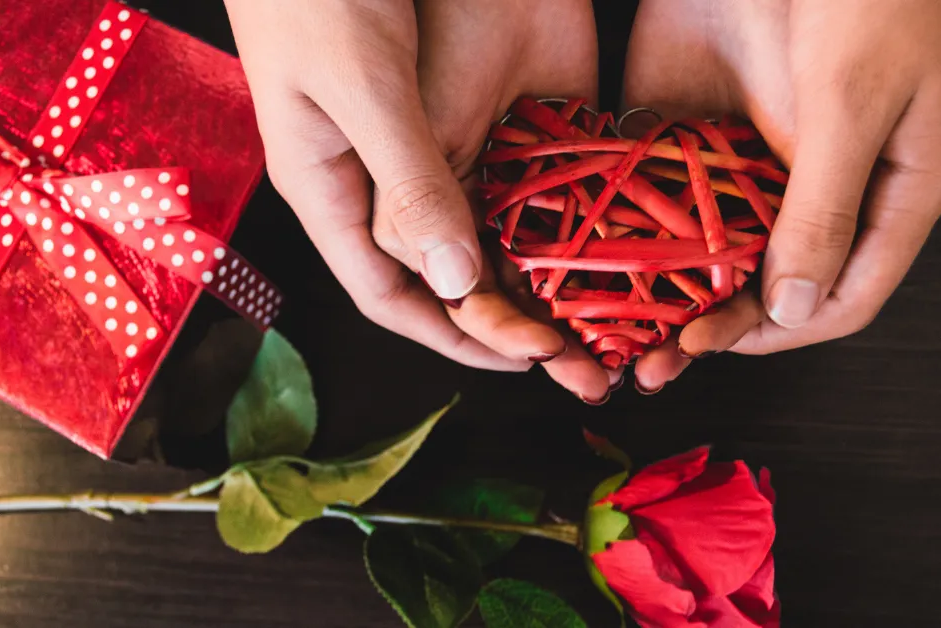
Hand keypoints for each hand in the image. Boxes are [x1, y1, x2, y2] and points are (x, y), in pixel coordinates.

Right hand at [226, 1, 617, 400]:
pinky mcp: (462, 100)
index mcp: (334, 189)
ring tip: (606, 303)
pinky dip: (551, 198)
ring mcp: (425, 138)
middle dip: (512, 318)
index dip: (453, 338)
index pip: (391, 293)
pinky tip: (603, 216)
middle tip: (585, 353)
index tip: (524, 362)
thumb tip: (456, 280)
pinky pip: (510, 167)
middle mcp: (383, 176)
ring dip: (540, 266)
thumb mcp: (361, 83)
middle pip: (450, 272)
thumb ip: (406, 180)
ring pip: (485, 225)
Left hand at [621, 0, 940, 391]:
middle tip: (650, 354)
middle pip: (770, 273)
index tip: (715, 348)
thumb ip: (824, 205)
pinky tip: (598, 239)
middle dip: (713, 317)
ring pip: (719, 231)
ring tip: (614, 315)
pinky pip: (681, 171)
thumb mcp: (852, 99)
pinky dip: (645, 207)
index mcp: (893, 183)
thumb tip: (794, 306)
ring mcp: (768, 140)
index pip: (842, 292)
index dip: (781, 332)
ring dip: (670, 277)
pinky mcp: (719, 104)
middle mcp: (824, 173)